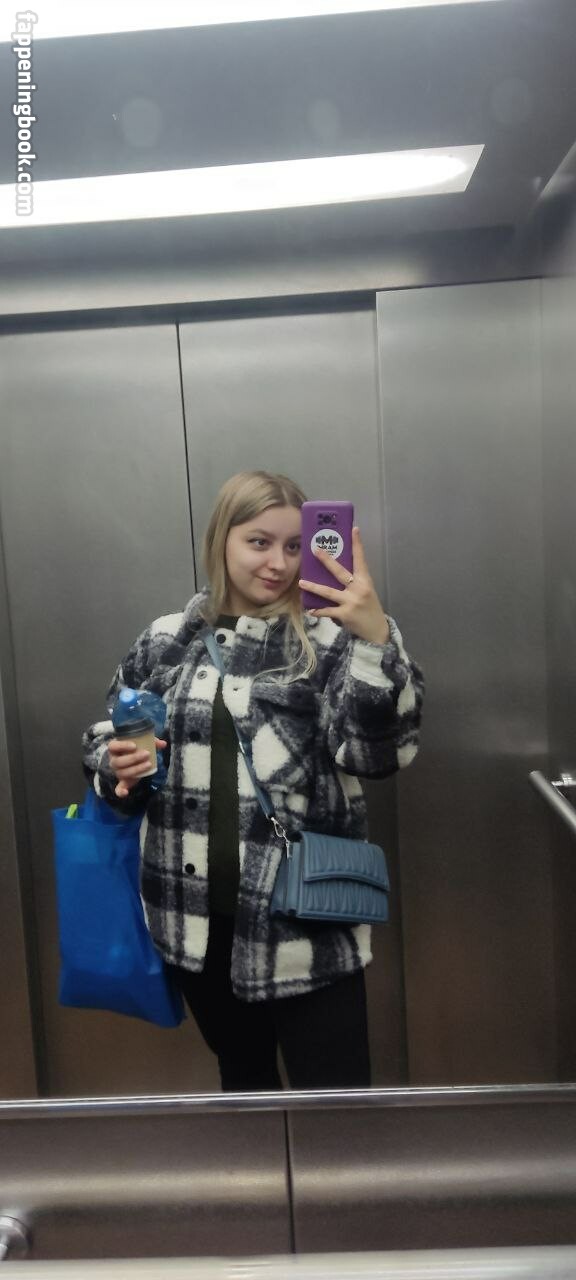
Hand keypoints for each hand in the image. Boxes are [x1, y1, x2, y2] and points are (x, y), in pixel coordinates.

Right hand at [108, 737, 166, 798]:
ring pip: (122, 773)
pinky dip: (121, 791)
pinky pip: (118, 788)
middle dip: (133, 758)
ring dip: (136, 769)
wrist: (133, 760)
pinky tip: (125, 793)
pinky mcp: (122, 781)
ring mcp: (117, 772)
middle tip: (147, 754)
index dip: (122, 746)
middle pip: (118, 761)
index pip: (113, 746)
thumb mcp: (143, 743)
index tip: (134, 746)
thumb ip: (152, 742)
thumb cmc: (136, 749)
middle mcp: (114, 760)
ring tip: (149, 764)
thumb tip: (163, 744)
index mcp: (114, 749)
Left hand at [299, 526, 389, 644]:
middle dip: (327, 560)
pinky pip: (327, 611)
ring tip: (301, 582)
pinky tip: (310, 610)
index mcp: (365, 581)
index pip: (361, 559)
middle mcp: (359, 589)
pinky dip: (318, 611)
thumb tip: (335, 571)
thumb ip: (354, 582)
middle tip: (315, 550)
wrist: (377, 631)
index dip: (357, 544)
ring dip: (313, 587)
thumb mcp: (366, 591)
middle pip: (340, 572)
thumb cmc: (369, 608)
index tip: (354, 529)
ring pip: (329, 592)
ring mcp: (351, 602)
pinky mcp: (345, 615)